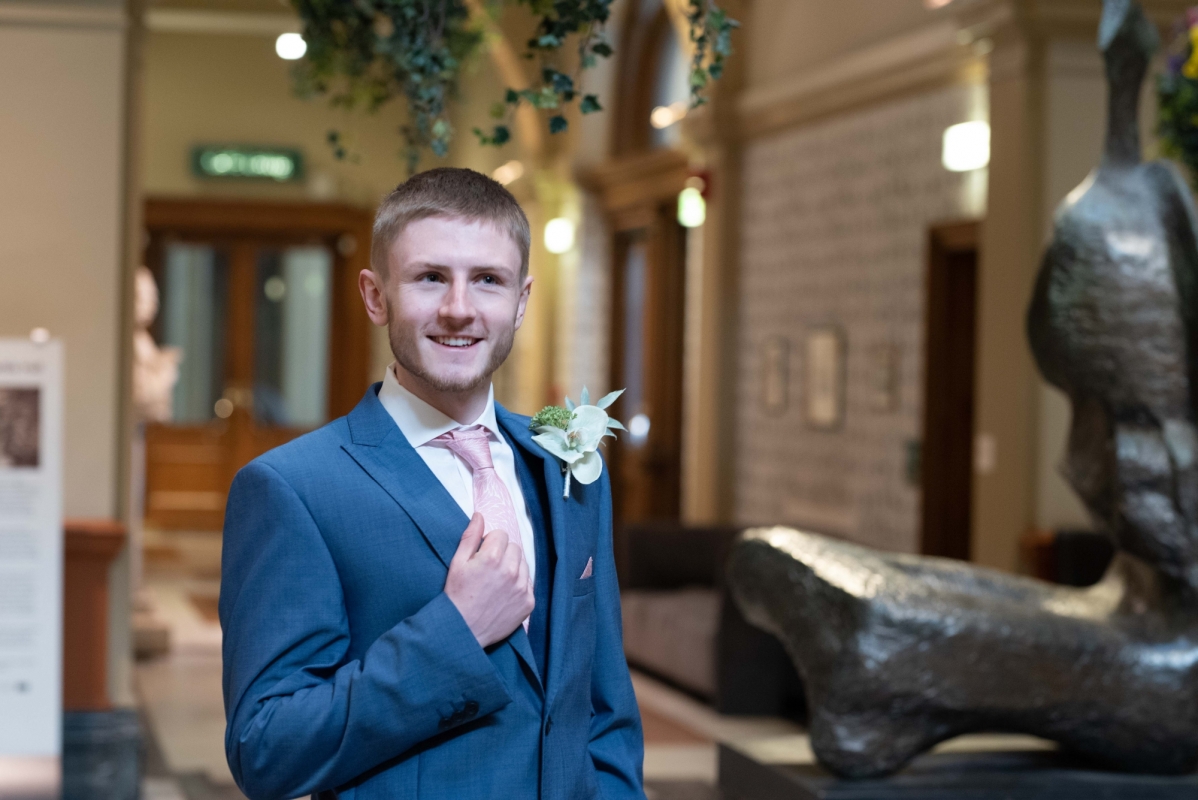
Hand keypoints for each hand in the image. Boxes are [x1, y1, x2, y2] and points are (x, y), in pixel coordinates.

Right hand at [444, 513, 533, 647]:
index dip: (489, 543)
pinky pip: (528, 583)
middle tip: (488, 570)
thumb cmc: (457, 596)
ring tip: (496, 583)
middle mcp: (511, 571)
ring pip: (523, 564)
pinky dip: (518, 586)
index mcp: (492, 557)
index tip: (481, 556)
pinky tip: (503, 594)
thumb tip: (479, 515)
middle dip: (502, 553)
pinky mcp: (528, 602)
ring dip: (512, 568)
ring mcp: (522, 588)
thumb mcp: (457, 563)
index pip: (501, 534)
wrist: (463, 630)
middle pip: (514, 547)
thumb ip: (470, 536)